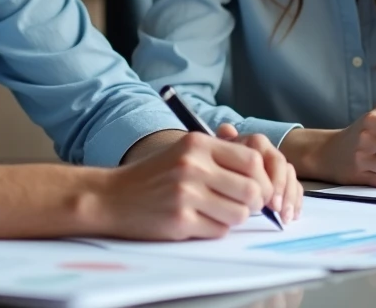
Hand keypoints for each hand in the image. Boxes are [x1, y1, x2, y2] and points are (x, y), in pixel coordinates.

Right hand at [93, 131, 276, 239]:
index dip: (263, 178)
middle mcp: (193, 166)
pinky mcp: (180, 221)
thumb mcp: (183, 151)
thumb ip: (220, 157)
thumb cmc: (153, 175)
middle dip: (255, 203)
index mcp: (197, 144)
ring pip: (239, 213)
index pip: (252, 160)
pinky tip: (198, 221)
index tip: (260, 188)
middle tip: (245, 206)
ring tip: (216, 212)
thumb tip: (262, 176)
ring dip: (233, 217)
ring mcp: (186, 194)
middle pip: (252, 190)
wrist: (111, 197)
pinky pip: (219, 230)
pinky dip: (215, 229)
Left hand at [215, 123, 302, 222]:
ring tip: (286, 217)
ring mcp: (275, 167)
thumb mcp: (215, 152)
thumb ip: (222, 142)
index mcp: (252, 144)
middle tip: (277, 210)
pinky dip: (296, 201)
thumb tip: (227, 128)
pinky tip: (293, 215)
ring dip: (290, 197)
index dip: (271, 177)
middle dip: (282, 189)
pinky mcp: (282, 181)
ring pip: (290, 176)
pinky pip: (295, 187)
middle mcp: (266, 151)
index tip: (267, 200)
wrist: (218, 173)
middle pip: (281, 165)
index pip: (268, 154)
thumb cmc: (216, 164)